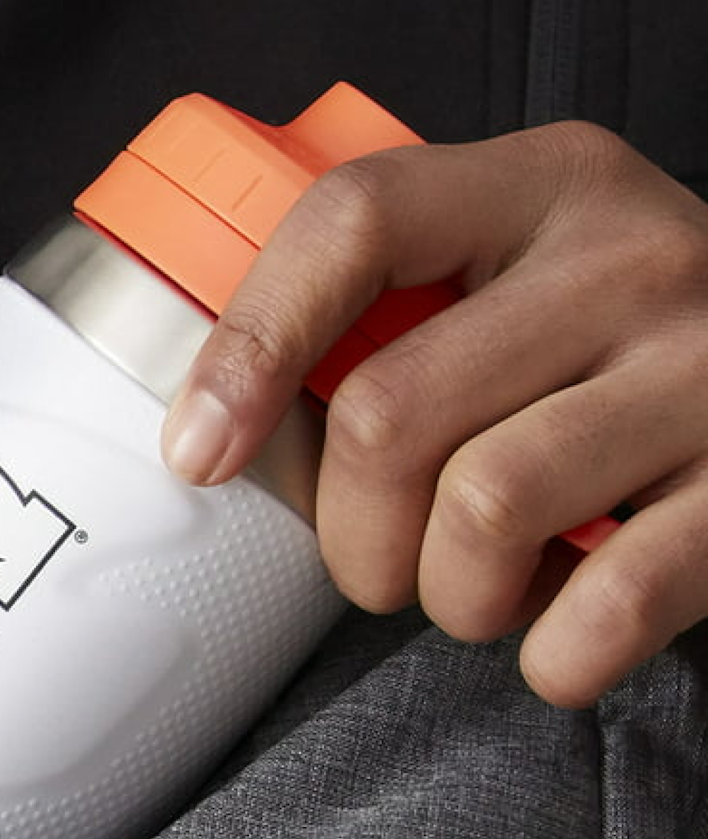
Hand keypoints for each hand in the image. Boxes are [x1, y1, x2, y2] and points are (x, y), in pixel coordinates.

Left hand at [164, 121, 707, 705]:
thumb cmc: (611, 359)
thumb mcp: (515, 284)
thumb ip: (388, 316)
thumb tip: (215, 434)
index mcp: (547, 186)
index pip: (356, 223)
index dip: (250, 344)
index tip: (200, 450)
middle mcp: (638, 258)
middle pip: (390, 410)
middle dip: (350, 529)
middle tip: (381, 556)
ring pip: (483, 509)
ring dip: (450, 593)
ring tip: (482, 583)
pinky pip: (606, 605)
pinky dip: (556, 652)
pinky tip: (565, 627)